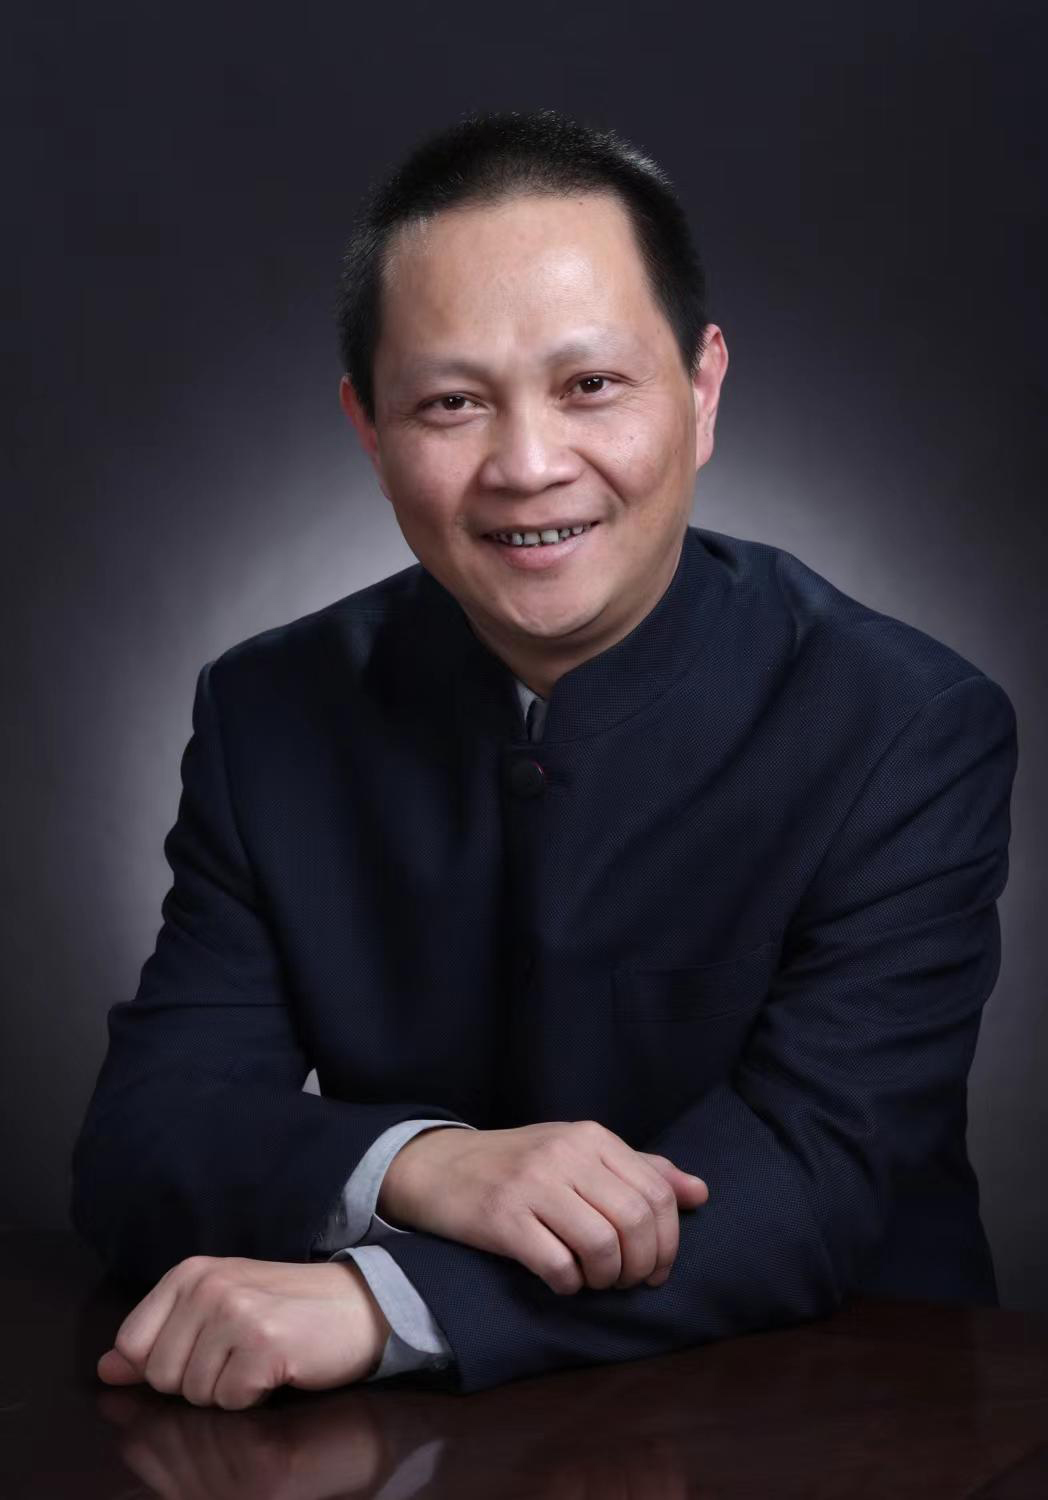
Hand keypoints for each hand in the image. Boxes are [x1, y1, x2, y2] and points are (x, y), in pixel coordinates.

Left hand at [96, 1256, 391, 1409]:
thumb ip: (159, 1336)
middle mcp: (208, 1285)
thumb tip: (107, 1368)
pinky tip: (278, 1369)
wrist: (360, 1305)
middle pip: (160, 1376)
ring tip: (261, 1359)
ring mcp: (235, 1312)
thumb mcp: (218, 1310)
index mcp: (190, 1272)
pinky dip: (254, 1397)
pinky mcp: (263, 1344)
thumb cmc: (288, 1310)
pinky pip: (230, 1401)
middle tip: (241, 1354)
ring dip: (229, 1390)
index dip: (165, 1365)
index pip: (131, 1345)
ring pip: (195, 1394)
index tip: (206, 1350)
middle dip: (199, 1381)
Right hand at [379, 1119, 708, 1295]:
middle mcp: (566, 1155)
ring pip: (602, 1245)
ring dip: (607, 1279)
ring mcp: (532, 1185)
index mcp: (591, 1137)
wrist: (439, 1167)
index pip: (657, 1193)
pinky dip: (569, 1284)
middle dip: (641, 1266)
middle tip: (626, 1282)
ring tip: (596, 1282)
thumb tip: (699, 1193)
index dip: (668, 1242)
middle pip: (635, 1221)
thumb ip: (640, 1170)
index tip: (656, 1269)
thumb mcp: (579, 1154)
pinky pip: (557, 1265)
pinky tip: (562, 1280)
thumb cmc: (519, 1165)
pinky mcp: (502, 1219)